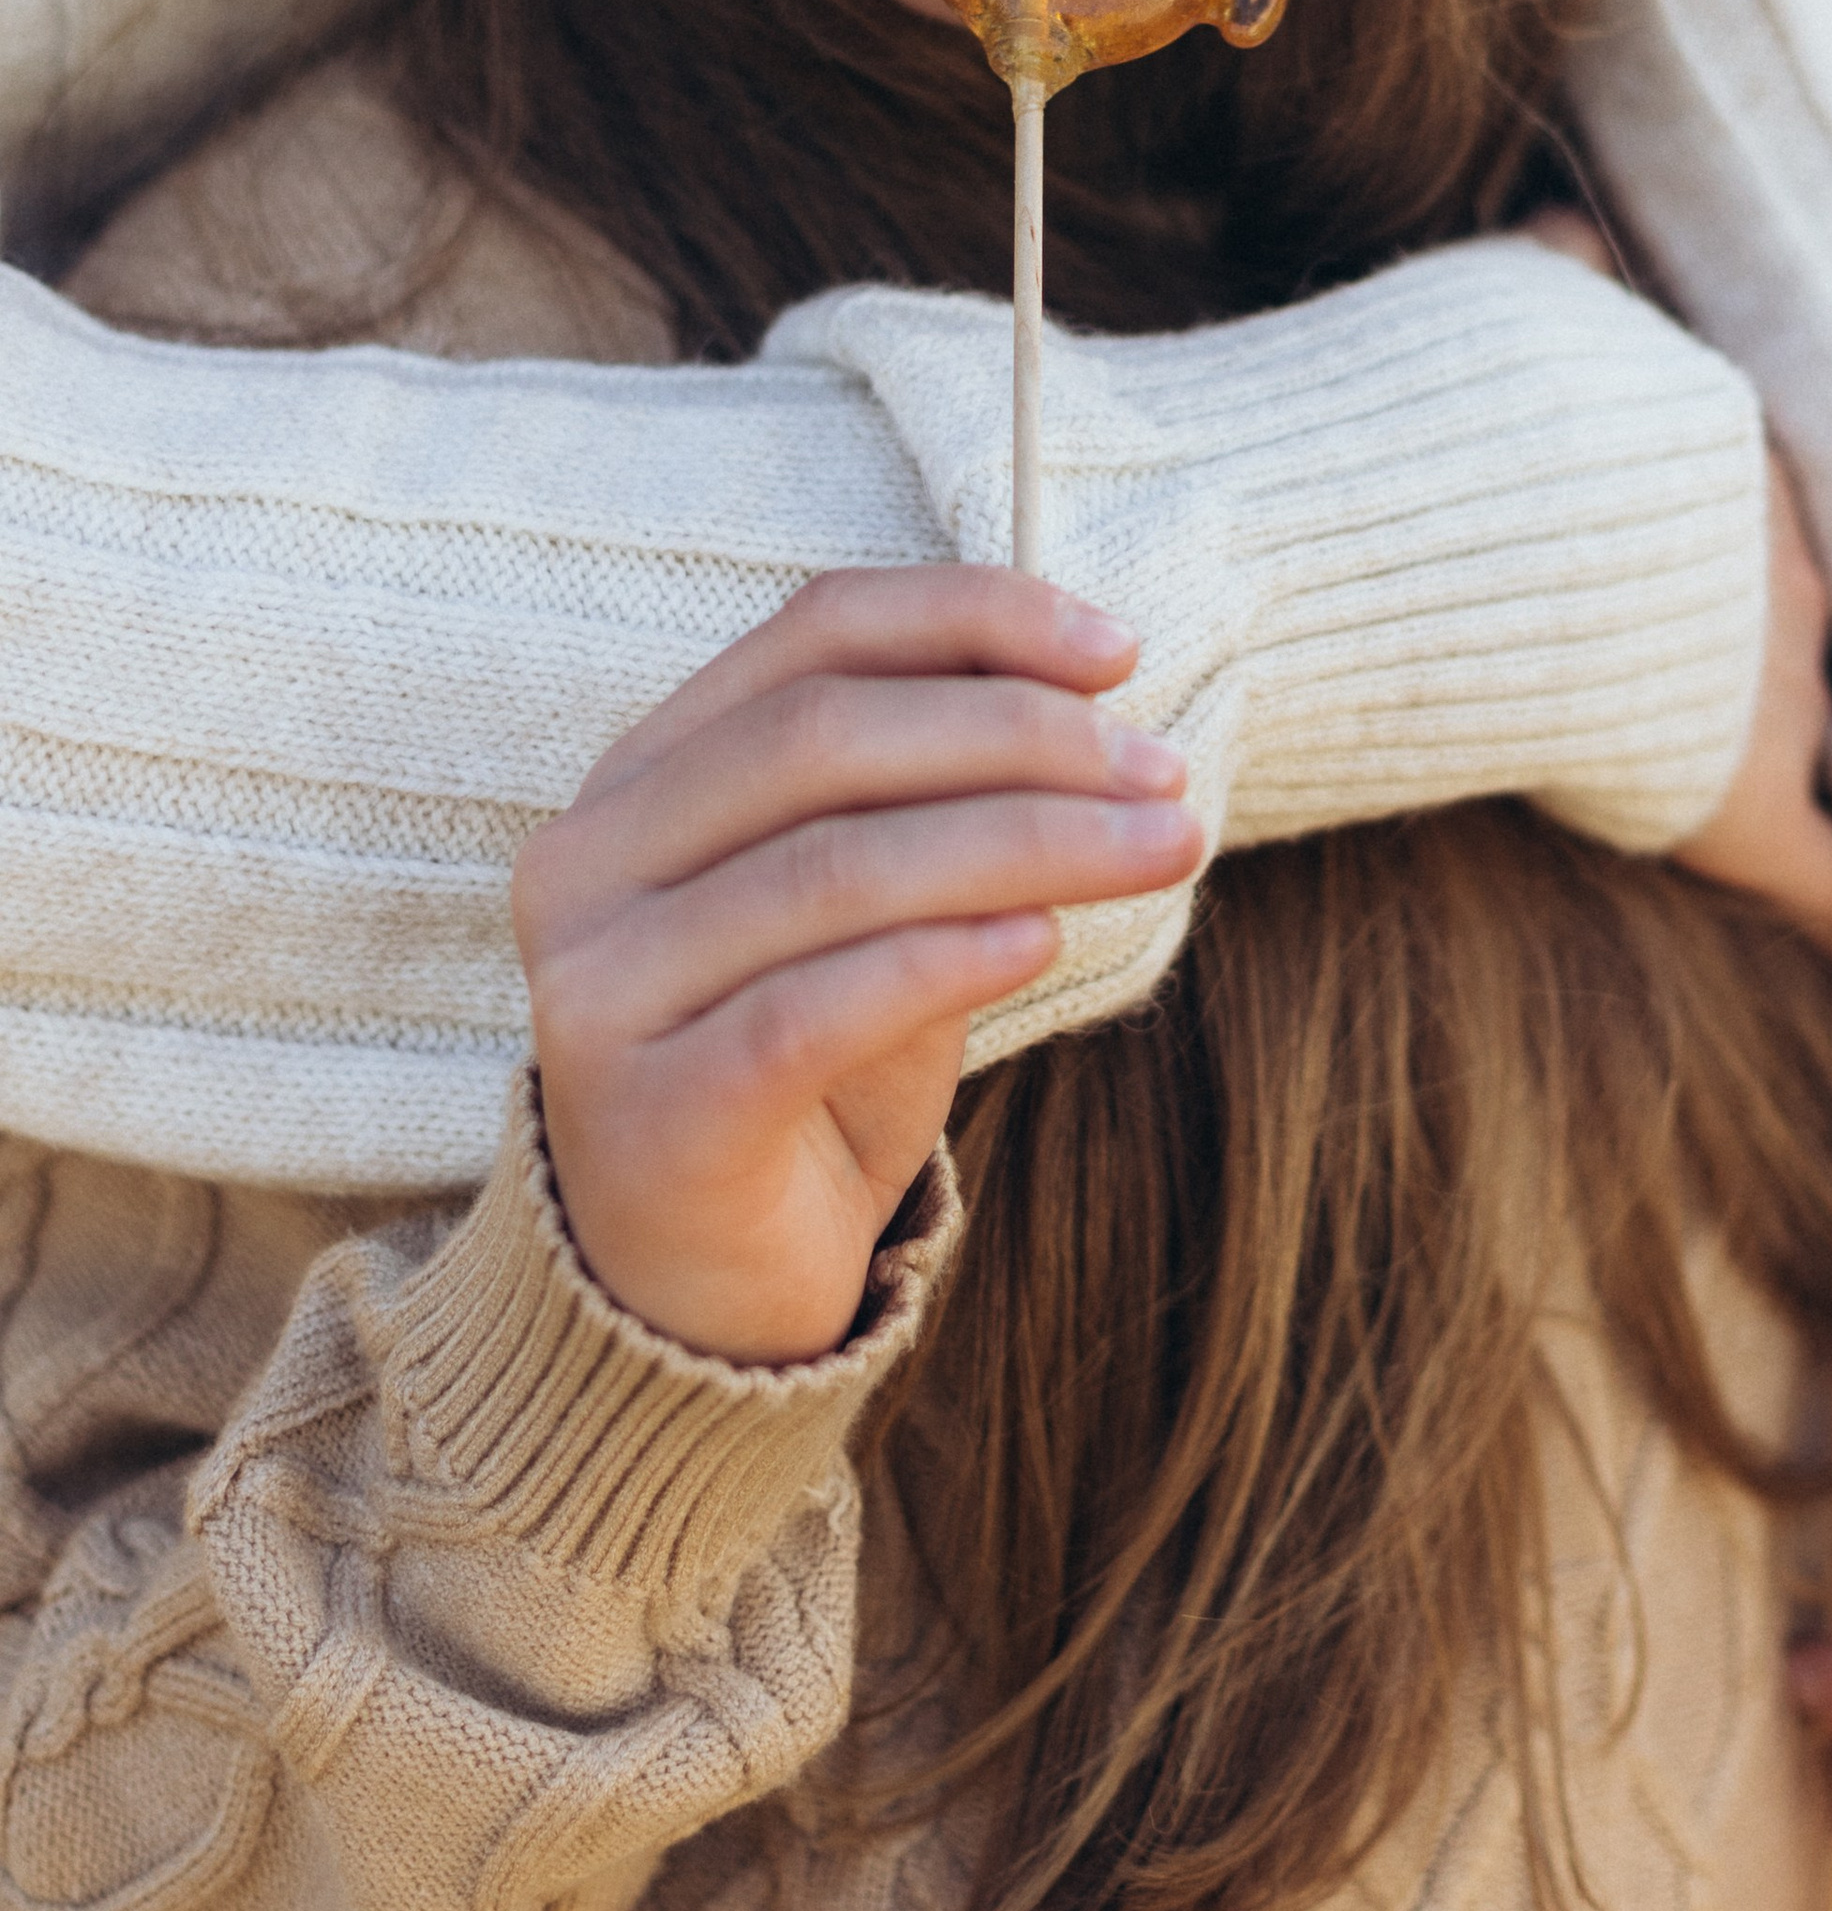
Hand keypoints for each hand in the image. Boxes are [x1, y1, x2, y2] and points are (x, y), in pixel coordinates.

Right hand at [513, 567, 1201, 1362]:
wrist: (702, 1292)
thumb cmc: (808, 1068)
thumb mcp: (873, 907)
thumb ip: (934, 794)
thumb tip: (1094, 687)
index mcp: (643, 775)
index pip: (813, 633)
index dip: (973, 618)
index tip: (1120, 653)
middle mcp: (590, 863)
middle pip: (824, 740)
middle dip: (1020, 736)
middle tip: (1161, 772)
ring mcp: (600, 991)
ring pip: (834, 867)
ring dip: (1026, 840)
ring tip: (1162, 847)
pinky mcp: (649, 1116)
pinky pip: (810, 1009)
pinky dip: (942, 959)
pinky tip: (1045, 940)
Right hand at [1509, 214, 1831, 943]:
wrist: (1435, 531)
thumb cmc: (1449, 414)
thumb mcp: (1516, 289)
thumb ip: (1562, 251)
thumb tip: (1567, 210)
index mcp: (1737, 440)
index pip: (1779, 487)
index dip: (1766, 523)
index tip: (1771, 542)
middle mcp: (1778, 555)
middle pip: (1819, 602)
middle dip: (1821, 633)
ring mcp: (1769, 680)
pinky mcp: (1743, 801)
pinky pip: (1829, 871)